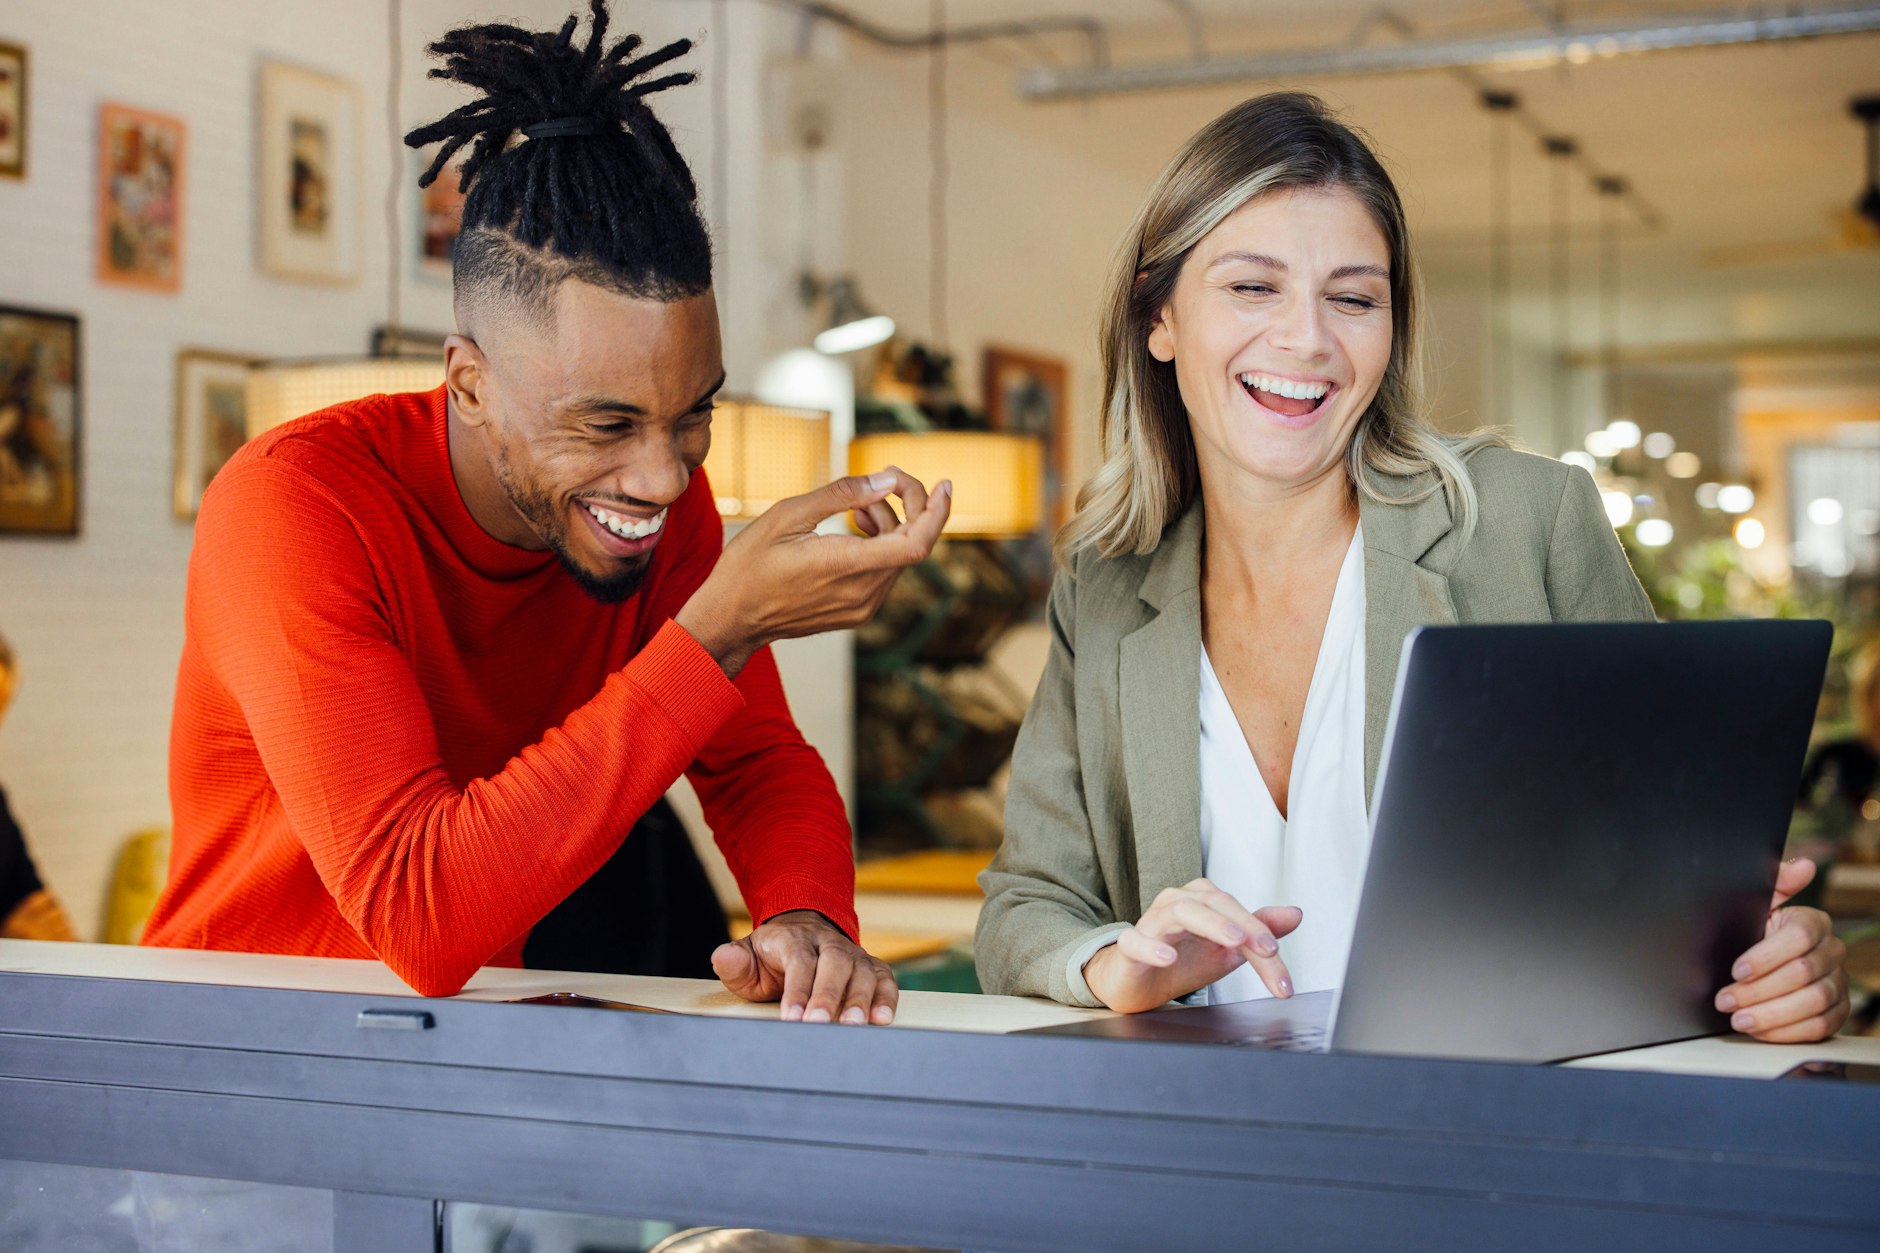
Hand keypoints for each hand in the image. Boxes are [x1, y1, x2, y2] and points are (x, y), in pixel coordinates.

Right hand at [677, 468, 949, 677]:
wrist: (730, 618)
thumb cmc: (749, 564)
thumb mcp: (788, 516)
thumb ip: (842, 495)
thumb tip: (886, 481)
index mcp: (847, 566)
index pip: (917, 542)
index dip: (937, 511)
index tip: (944, 484)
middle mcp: (863, 593)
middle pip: (911, 544)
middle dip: (907, 506)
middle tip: (885, 479)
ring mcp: (862, 608)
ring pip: (898, 558)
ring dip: (891, 525)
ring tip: (859, 507)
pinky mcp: (856, 614)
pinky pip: (884, 574)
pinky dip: (880, 547)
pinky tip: (855, 530)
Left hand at [711, 910, 898, 1024]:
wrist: (801, 935)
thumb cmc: (770, 957)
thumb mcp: (746, 957)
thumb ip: (733, 961)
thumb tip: (722, 957)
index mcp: (794, 938)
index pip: (798, 960)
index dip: (797, 989)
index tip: (791, 1018)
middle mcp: (828, 942)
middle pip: (834, 962)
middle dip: (828, 995)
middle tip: (821, 1025)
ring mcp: (852, 953)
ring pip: (862, 970)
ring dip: (860, 999)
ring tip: (854, 1026)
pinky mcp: (870, 967)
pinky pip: (884, 978)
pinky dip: (886, 997)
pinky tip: (882, 1018)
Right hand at [1081, 878, 1301, 1013]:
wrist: (1140, 984)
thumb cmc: (1182, 961)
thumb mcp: (1228, 951)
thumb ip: (1259, 931)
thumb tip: (1295, 913)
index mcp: (1203, 901)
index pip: (1238, 913)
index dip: (1263, 936)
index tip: (1281, 965)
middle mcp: (1177, 903)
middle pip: (1214, 904)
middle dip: (1246, 927)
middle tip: (1269, 950)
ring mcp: (1151, 922)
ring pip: (1179, 911)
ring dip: (1210, 924)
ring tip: (1232, 940)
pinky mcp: (1129, 946)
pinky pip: (1136, 940)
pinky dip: (1152, 946)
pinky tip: (1168, 957)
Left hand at [1714, 858, 1849, 1042]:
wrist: (1763, 962)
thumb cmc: (1757, 930)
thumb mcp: (1757, 906)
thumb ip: (1774, 884)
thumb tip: (1801, 866)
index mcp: (1814, 922)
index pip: (1799, 938)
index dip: (1765, 957)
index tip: (1735, 970)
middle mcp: (1832, 952)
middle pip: (1803, 974)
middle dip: (1758, 990)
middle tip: (1725, 1000)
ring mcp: (1838, 983)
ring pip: (1812, 1003)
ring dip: (1771, 1015)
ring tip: (1738, 1019)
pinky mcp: (1837, 1011)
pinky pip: (1820, 1027)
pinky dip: (1787, 1032)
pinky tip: (1760, 1031)